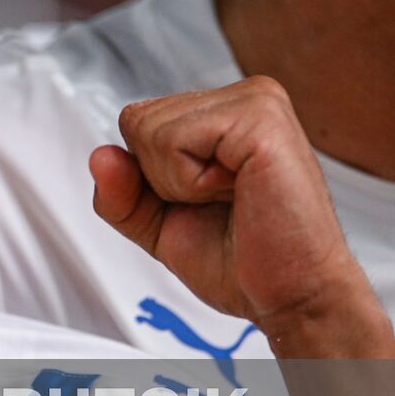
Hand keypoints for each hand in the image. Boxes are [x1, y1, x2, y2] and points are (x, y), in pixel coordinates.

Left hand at [89, 76, 372, 329]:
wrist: (293, 298)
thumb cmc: (243, 261)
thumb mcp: (158, 225)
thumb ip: (121, 193)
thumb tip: (101, 156)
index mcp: (226, 111)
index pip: (137, 121)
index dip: (150, 177)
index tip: (204, 202)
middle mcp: (244, 96)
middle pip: (136, 120)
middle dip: (162, 179)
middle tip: (222, 204)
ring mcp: (256, 101)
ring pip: (149, 129)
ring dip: (179, 183)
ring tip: (234, 199)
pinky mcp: (260, 118)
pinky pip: (172, 140)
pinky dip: (190, 182)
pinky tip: (238, 193)